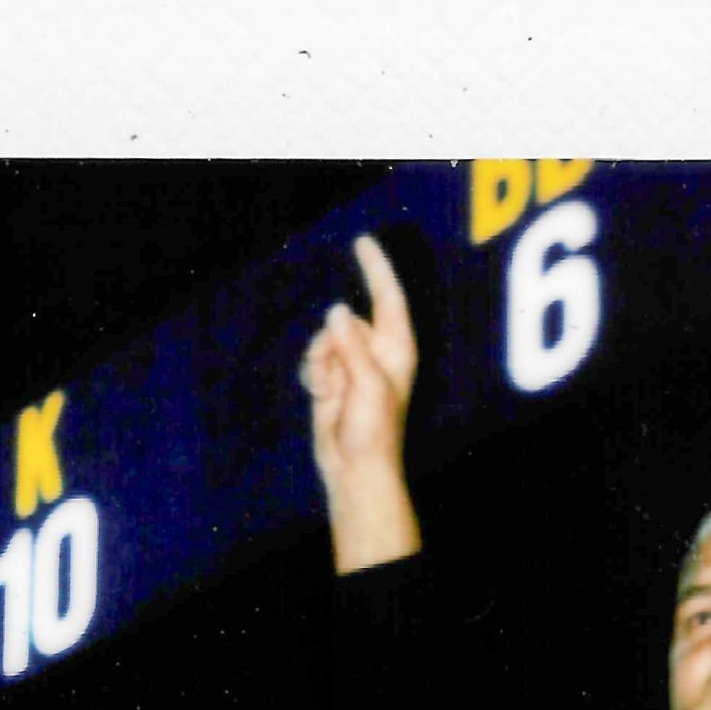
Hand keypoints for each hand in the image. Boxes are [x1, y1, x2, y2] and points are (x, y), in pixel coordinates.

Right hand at [299, 235, 424, 571]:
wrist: (354, 467)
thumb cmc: (374, 430)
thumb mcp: (368, 384)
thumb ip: (351, 345)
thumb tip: (337, 313)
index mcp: (396, 347)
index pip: (387, 297)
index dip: (376, 268)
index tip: (362, 242)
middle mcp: (376, 351)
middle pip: (346, 321)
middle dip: (335, 345)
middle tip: (342, 381)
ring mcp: (353, 363)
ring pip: (324, 339)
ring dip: (321, 364)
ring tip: (333, 393)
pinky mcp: (332, 377)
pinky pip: (314, 359)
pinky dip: (313, 375)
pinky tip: (321, 397)